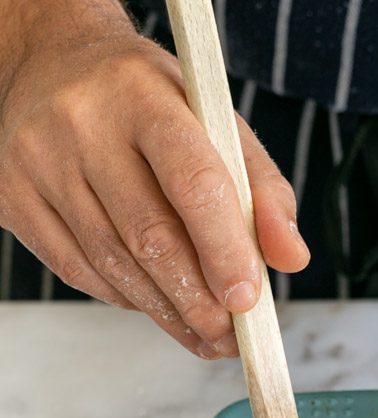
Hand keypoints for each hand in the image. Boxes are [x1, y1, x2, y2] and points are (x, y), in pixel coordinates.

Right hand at [0, 0, 308, 358]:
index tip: (247, 298)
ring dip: (167, 312)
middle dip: (198, 300)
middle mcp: (83, 125)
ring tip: (205, 334)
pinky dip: (127, 299)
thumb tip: (291, 258)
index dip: (224, 250)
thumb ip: (263, 189)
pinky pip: (79, 271)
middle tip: (230, 334)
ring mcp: (39, 163)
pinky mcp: (13, 198)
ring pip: (113, 264)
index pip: (193, 182)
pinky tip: (157, 306)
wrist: (50, 64)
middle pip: (149, 236)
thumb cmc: (145, 100)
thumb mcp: (214, 120)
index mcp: (143, 97)